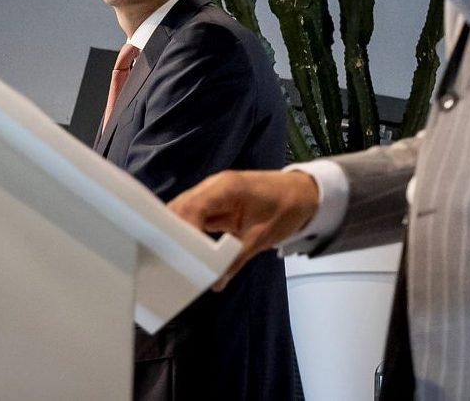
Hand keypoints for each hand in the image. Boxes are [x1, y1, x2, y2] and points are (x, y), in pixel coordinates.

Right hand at [168, 169, 320, 288]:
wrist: (303, 194)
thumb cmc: (286, 208)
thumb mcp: (262, 236)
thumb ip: (236, 258)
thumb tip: (216, 282)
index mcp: (224, 188)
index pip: (191, 207)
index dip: (179, 230)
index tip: (173, 254)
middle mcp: (213, 188)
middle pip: (181, 208)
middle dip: (171, 234)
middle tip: (165, 261)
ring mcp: (213, 196)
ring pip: (185, 213)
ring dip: (178, 235)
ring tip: (170, 260)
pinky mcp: (216, 206)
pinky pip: (196, 219)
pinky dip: (189, 234)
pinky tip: (185, 254)